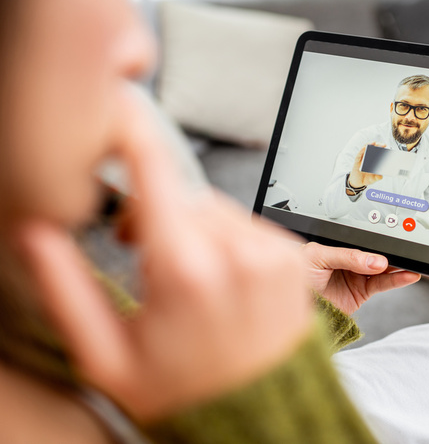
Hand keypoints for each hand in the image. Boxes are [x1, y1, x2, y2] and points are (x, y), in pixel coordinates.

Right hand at [16, 87, 312, 421]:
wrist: (259, 414)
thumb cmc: (183, 390)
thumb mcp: (107, 354)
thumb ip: (66, 288)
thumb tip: (37, 233)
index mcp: (185, 272)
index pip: (156, 175)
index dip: (133, 135)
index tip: (122, 113)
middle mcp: (237, 254)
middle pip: (183, 195)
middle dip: (157, 211)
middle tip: (144, 249)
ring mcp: (273, 253)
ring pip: (216, 207)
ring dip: (194, 226)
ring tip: (188, 273)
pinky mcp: (293, 258)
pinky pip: (248, 223)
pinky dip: (227, 237)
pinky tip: (221, 277)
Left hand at [301, 242, 420, 314]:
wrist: (295, 309)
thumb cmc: (297, 278)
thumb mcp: (318, 257)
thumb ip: (346, 256)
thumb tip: (373, 260)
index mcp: (336, 246)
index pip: (361, 242)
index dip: (375, 244)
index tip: (388, 246)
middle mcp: (348, 261)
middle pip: (374, 254)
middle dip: (391, 254)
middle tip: (404, 255)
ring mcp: (356, 276)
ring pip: (382, 269)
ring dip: (398, 267)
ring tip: (410, 266)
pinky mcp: (361, 292)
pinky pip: (382, 284)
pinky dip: (396, 280)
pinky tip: (407, 276)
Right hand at [347, 142, 384, 191]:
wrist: (357, 182)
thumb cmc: (366, 178)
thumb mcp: (374, 179)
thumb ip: (377, 177)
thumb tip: (381, 176)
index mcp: (373, 161)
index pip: (379, 153)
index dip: (383, 150)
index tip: (388, 148)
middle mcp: (368, 158)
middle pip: (374, 149)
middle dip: (379, 146)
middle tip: (384, 145)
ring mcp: (362, 158)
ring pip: (366, 149)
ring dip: (370, 145)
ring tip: (375, 143)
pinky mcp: (357, 160)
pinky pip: (359, 154)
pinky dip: (362, 150)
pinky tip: (365, 147)